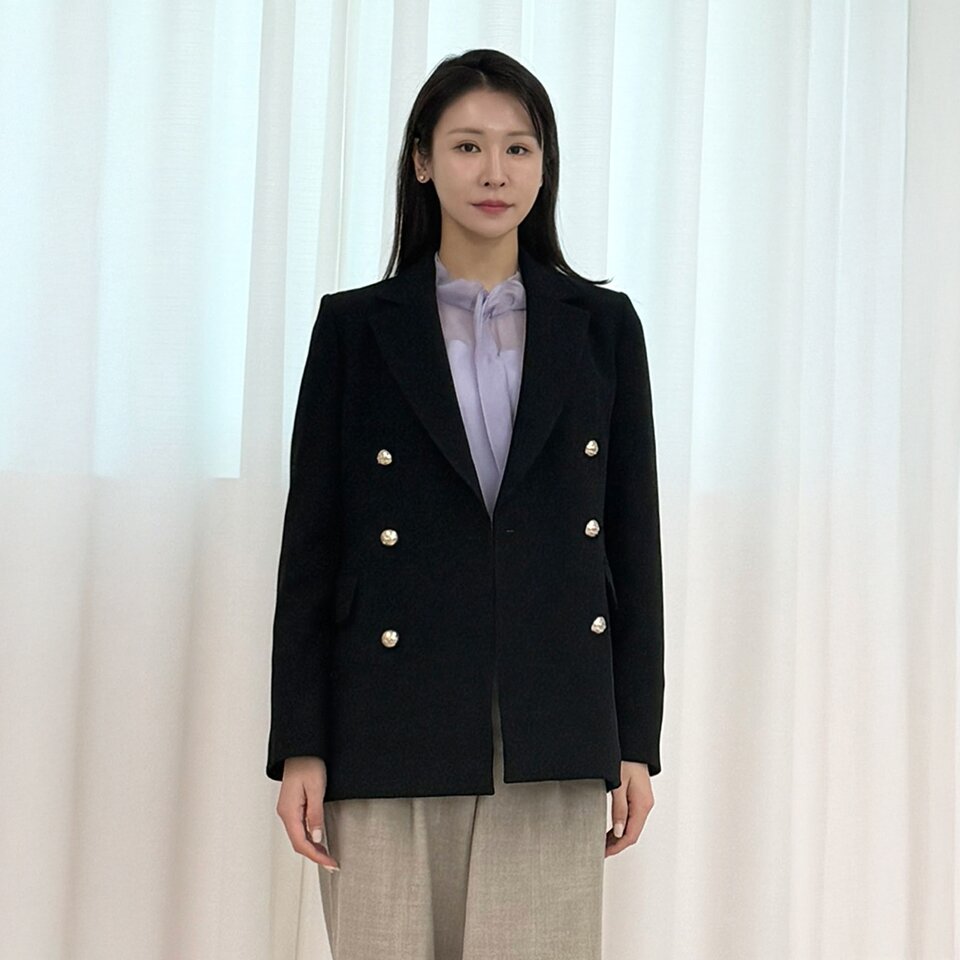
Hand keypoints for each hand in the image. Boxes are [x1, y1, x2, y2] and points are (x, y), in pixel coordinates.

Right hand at [276, 756, 340, 871]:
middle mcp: (285, 813)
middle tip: (332, 863)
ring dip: (312, 848)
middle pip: (298, 843)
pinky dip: (309, 837)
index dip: (316, 856)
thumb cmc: (308, 764)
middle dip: (315, 855)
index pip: (301, 842)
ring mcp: (288, 810)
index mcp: (289, 811)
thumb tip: (316, 838)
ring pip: (298, 836)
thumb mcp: (316, 789)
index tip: (330, 863)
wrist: (301, 749)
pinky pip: (299, 827)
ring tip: (328, 855)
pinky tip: (318, 840)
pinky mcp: (292, 806)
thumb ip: (315, 815)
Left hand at [604, 760, 653, 857]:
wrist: (634, 747)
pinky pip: (632, 818)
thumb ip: (619, 809)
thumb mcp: (619, 786)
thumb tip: (618, 832)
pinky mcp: (639, 798)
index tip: (605, 852)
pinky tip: (613, 829)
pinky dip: (622, 826)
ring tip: (604, 842)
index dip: (617, 847)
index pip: (631, 835)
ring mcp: (643, 802)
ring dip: (619, 836)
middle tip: (602, 850)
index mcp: (642, 805)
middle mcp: (645, 805)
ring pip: (632, 826)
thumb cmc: (626, 761)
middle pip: (632, 833)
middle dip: (617, 844)